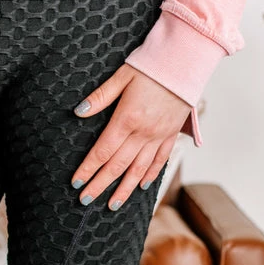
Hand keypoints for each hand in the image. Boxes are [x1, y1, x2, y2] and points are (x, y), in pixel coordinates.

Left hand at [69, 65, 190, 209]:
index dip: (88, 169)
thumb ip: (100, 97)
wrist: (186, 60)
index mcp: (127, 119)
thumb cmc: (152, 65)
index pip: (102, 151)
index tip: (77, 183)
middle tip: (85, 201)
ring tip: (112, 205)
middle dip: (100, 185)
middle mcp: (143, 132)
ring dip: (124, 189)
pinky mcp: (171, 133)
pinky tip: (141, 186)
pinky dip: (150, 175)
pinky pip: (160, 160)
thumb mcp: (121, 76)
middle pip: (117, 166)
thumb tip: (78, 112)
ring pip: (139, 169)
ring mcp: (159, 135)